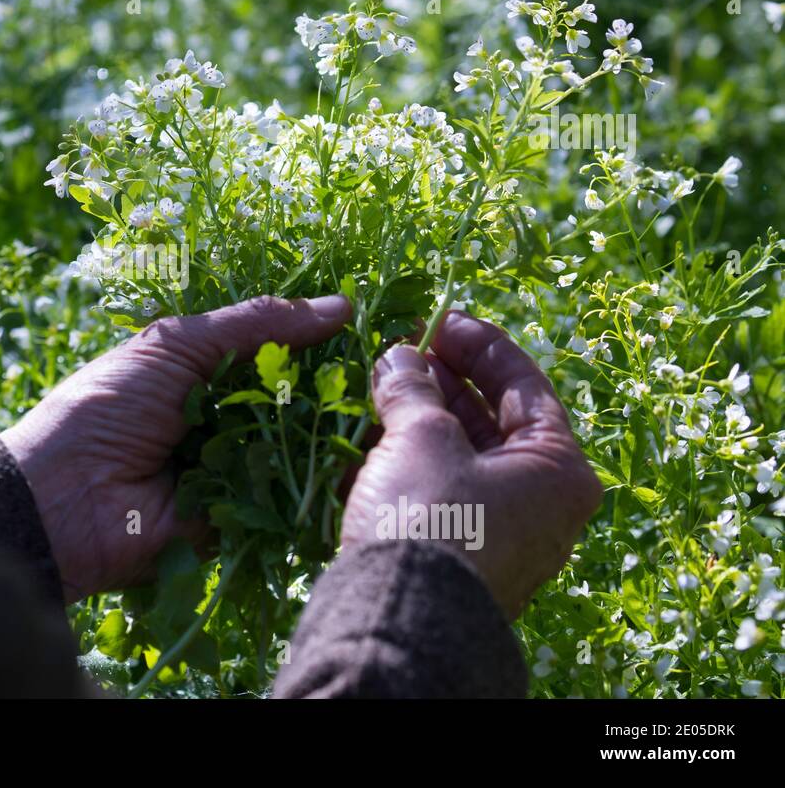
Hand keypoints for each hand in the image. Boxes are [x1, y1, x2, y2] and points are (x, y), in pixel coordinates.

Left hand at [2, 294, 351, 601]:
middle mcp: (222, 418)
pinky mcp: (238, 519)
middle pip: (293, 400)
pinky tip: (358, 467)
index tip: (371, 327)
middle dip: (331, 389)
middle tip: (385, 374)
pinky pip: (285, 501)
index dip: (317, 341)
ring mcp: (232, 470)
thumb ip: (255, 324)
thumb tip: (340, 308)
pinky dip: (312, 487)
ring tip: (378, 415)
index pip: (274, 350)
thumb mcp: (176, 347)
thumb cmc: (108, 407)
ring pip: (297, 449)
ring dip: (327, 436)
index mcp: (203, 371)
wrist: (62, 498)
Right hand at [341, 310, 601, 619]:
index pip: (524, 382)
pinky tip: (379, 437)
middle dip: (445, 382)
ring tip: (384, 388)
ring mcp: (507, 532)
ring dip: (425, 418)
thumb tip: (399, 357)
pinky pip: (448, 490)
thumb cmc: (430, 515)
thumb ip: (413, 387)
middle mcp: (545, 501)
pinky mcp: (468, 554)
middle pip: (496, 419)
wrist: (401, 620)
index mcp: (559, 467)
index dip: (478, 343)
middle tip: (403, 352)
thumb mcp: (420, 437)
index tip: (436, 319)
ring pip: (467, 455)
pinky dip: (417, 459)